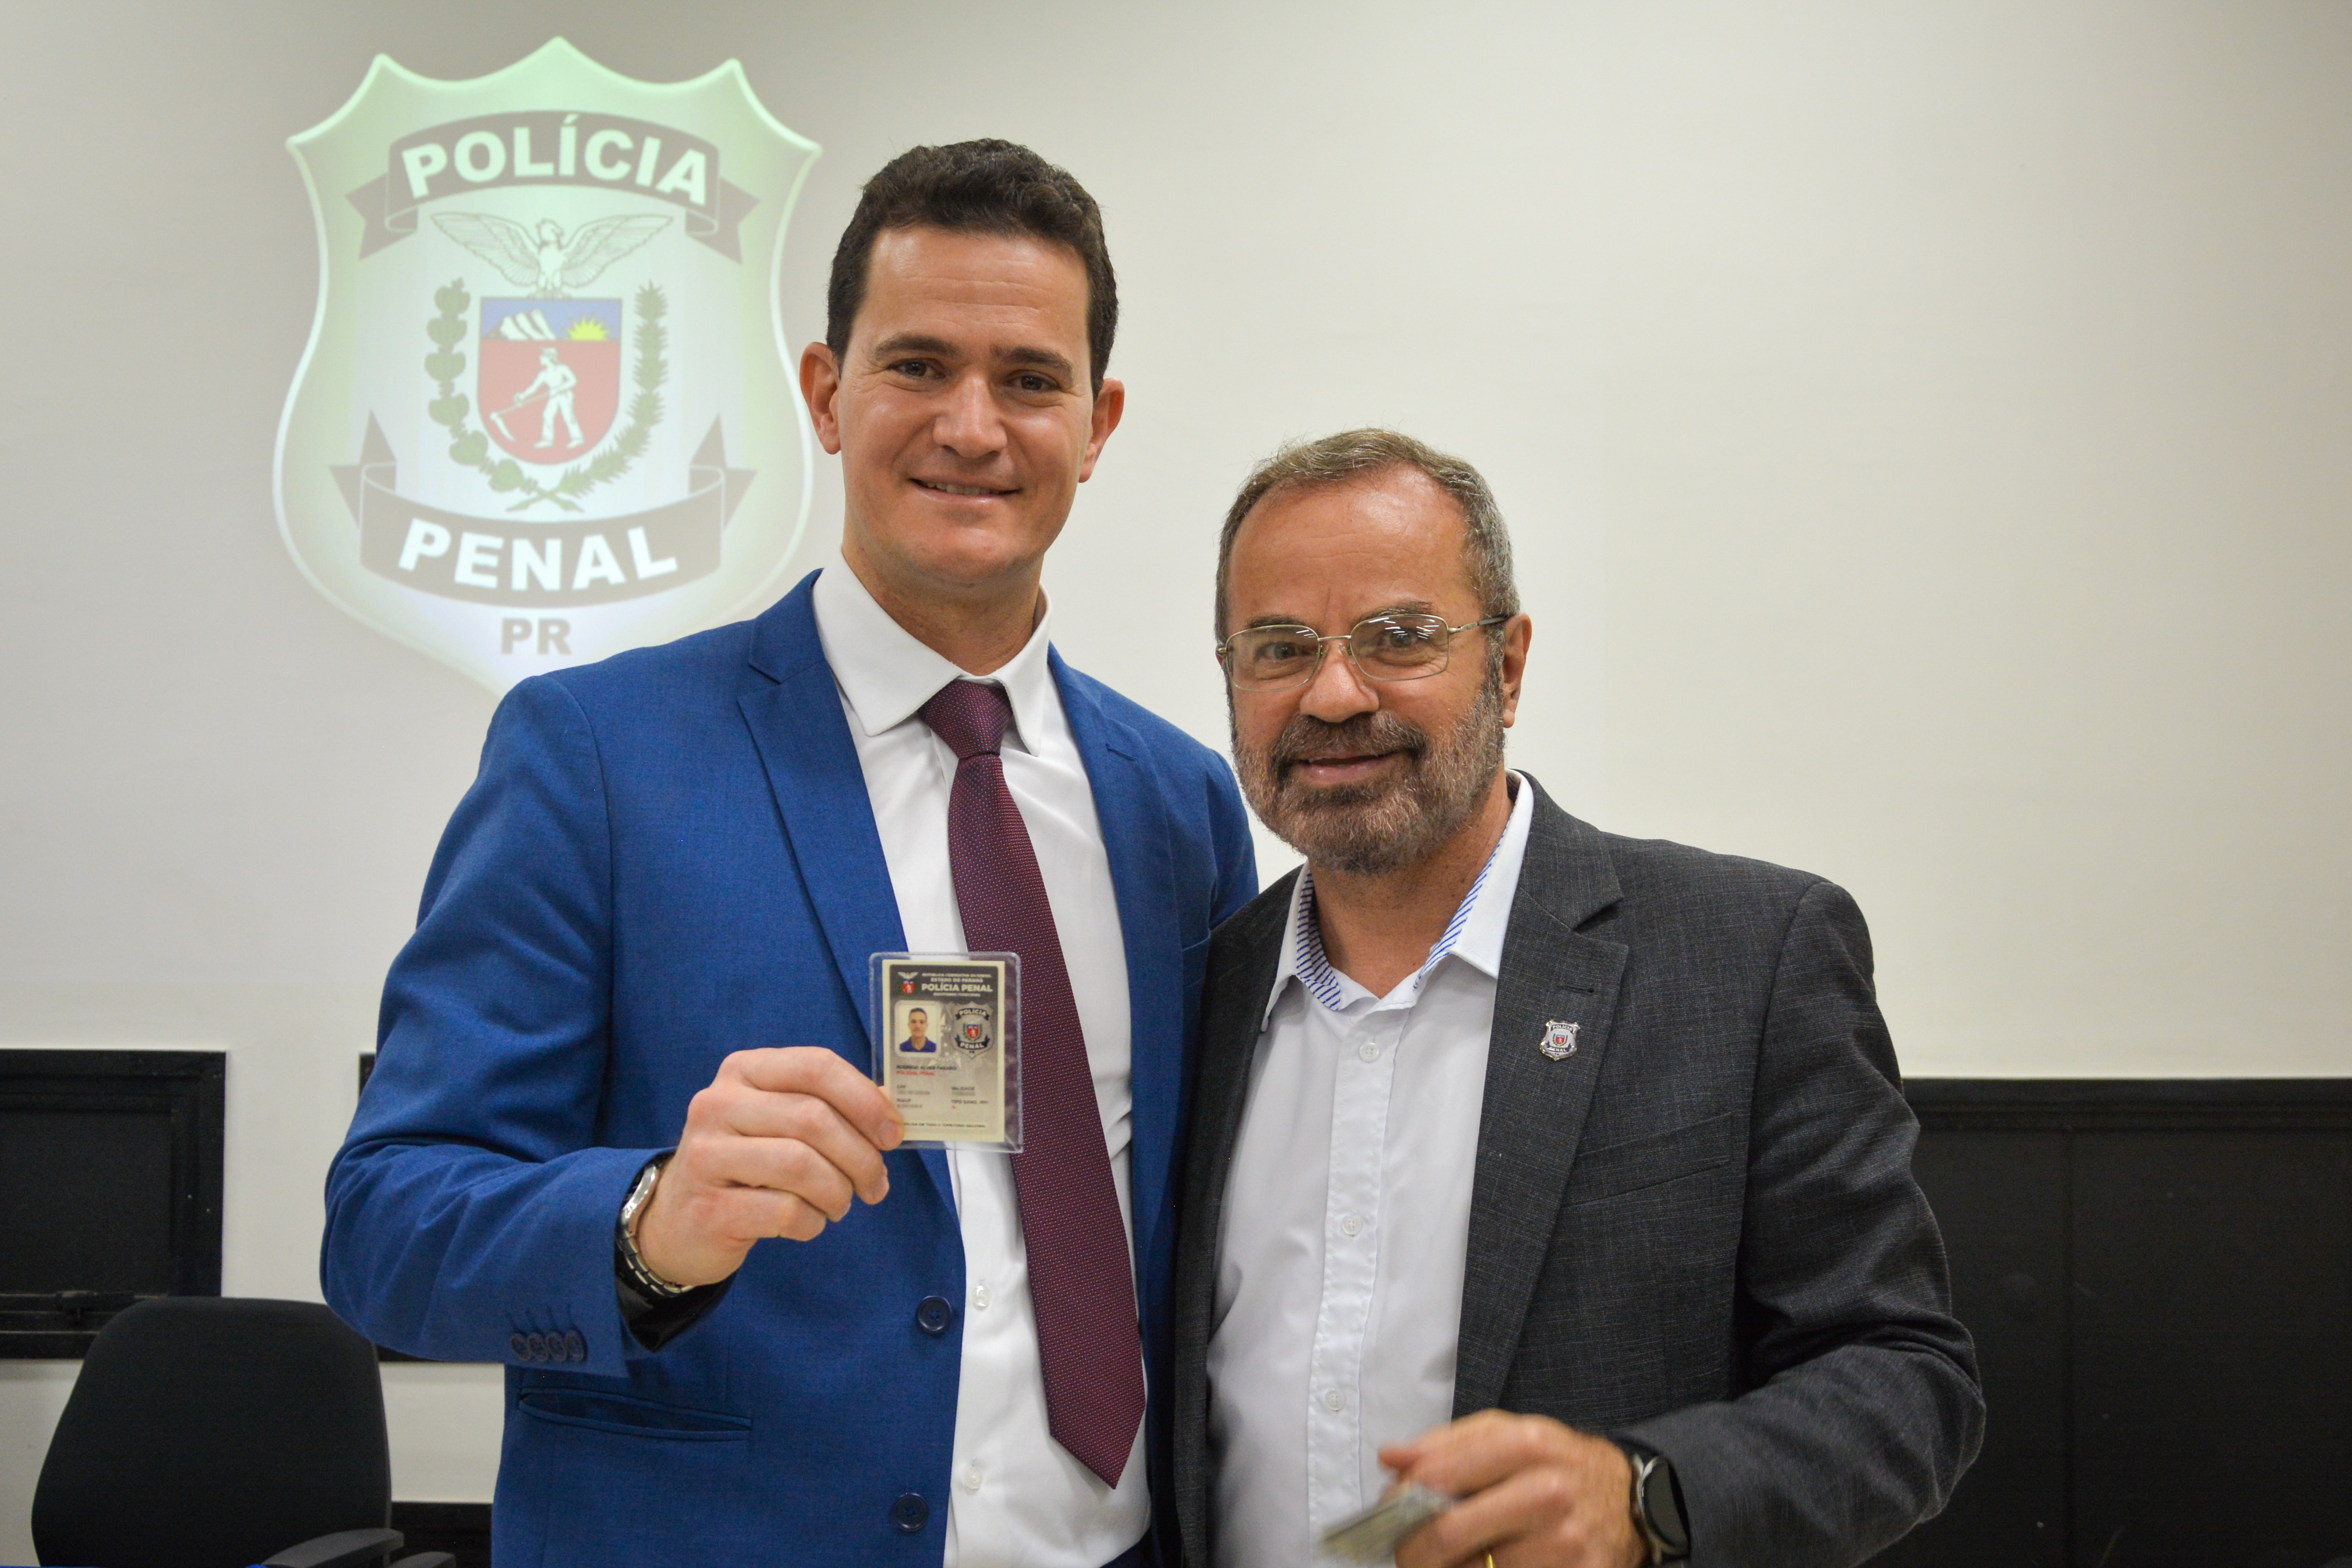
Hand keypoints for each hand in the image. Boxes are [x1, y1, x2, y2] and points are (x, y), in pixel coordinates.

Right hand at [632, 1047, 904, 1285]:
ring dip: (838, 1192)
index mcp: (744, 1070)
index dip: (865, 1100)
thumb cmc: (746, 1164)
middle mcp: (718, 1104)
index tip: (893, 1134)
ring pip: (801, 1166)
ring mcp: (707, 1155)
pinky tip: (809, 1222)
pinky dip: (813, 1222)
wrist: (678, 1219)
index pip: (816, 1066)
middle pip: (813, 1119)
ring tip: (840, 1204)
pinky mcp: (708, 1207)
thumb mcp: (779, 1122)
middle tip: (876, 1184)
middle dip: (861, 1157)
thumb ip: (830, 1108)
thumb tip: (891, 1112)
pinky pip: (784, 1212)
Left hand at [1380, 1410, 1645, 1567]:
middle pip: (1450, 1535)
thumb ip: (1445, 1444)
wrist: (1630, 1498)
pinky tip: (1486, 1565)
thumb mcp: (1507, 1433)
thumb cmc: (1557, 1463)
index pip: (1438, 1477)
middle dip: (1412, 1550)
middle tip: (1404, 1552)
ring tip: (1451, 1559)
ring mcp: (1566, 1543)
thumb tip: (1391, 1458)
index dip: (1401, 1500)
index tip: (1390, 1510)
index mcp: (1527, 1445)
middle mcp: (1549, 1492)